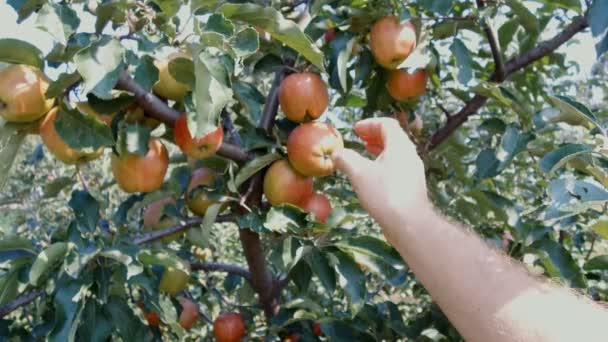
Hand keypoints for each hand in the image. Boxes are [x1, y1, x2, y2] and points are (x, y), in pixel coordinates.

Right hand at [332, 118, 428, 242]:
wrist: (409, 224)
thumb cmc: (384, 193)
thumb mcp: (359, 173)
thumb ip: (346, 159)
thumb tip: (335, 153)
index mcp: (400, 146)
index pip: (387, 124)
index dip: (369, 123)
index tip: (355, 129)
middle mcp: (409, 155)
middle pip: (393, 138)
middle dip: (374, 136)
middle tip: (359, 139)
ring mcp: (413, 172)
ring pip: (395, 154)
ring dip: (379, 151)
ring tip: (364, 155)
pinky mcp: (412, 187)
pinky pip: (397, 168)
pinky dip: (383, 165)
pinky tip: (372, 177)